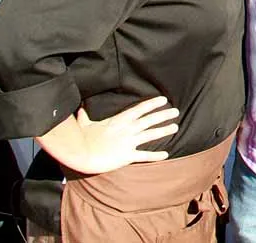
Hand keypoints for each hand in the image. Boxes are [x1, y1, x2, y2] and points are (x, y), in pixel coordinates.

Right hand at [37, 95, 178, 173]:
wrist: (81, 154)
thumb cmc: (82, 139)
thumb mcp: (84, 124)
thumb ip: (84, 116)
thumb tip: (79, 109)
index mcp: (119, 120)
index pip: (140, 109)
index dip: (152, 103)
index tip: (164, 99)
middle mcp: (127, 129)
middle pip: (150, 120)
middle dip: (164, 115)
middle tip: (176, 111)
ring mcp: (128, 142)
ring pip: (151, 134)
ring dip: (164, 130)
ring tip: (175, 127)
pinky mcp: (127, 156)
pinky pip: (144, 155)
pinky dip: (156, 155)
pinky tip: (166, 154)